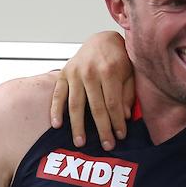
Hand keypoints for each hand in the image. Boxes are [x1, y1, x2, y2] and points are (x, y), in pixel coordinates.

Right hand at [49, 31, 133, 150]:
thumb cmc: (118, 58)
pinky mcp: (63, 74)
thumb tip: (123, 116)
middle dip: (102, 129)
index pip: (113, 104)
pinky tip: (57, 125)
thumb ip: (127, 94)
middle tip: (106, 146)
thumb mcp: (129, 73)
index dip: (116, 122)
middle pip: (96, 107)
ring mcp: (74, 73)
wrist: (102, 40)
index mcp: (109, 71)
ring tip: (80, 142)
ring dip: (77, 126)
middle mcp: (90, 72)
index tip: (120, 136)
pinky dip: (56, 110)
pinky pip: (58, 95)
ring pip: (75, 104)